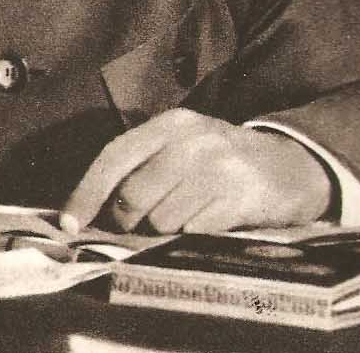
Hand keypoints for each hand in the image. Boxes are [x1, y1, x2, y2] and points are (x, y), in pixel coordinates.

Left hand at [61, 109, 332, 233]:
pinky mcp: (239, 197)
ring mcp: (217, 168)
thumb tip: (88, 211)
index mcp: (171, 124)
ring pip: (161, 221)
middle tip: (141, 226)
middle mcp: (192, 140)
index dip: (86, 193)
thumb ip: (141, 167)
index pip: (114, 156)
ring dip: (164, 231)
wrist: (290, 165)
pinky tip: (207, 223)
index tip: (69, 223)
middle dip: (128, 221)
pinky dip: (192, 236)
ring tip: (187, 216)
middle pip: (133, 196)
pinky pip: (193, 233)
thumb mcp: (182, 146)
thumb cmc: (221, 161)